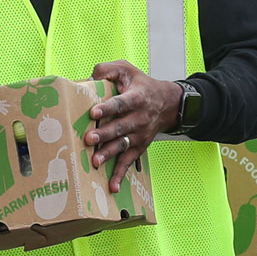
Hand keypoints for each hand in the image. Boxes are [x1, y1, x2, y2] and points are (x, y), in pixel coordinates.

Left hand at [84, 60, 179, 187]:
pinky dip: (120, 174)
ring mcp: (139, 135)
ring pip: (122, 145)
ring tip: (94, 161)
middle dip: (104, 134)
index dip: (108, 108)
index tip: (94, 112)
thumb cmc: (139, 85)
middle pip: (120, 127)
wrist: (167, 103)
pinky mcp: (138, 147)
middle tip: (88, 138)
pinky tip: (112, 186)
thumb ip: (106, 70)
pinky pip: (128, 162)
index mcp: (136, 98)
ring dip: (108, 154)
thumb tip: (88, 78)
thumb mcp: (126, 69)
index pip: (121, 103)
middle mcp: (139, 118)